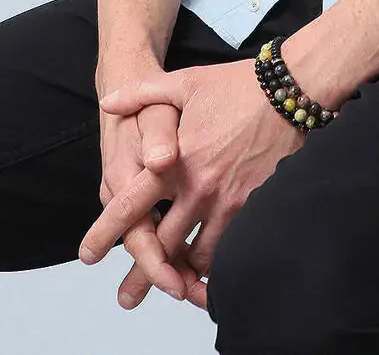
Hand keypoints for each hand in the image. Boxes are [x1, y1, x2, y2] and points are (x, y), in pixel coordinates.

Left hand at [79, 58, 306, 310]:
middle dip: (142, 275)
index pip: (131, 206)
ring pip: (197, 255)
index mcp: (175, 162)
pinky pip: (230, 248)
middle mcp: (198, 189)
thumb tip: (107, 103)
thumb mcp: (184, 83)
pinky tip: (209, 273)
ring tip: (171, 288)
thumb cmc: (236, 85)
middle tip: (127, 296)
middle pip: (161, 245)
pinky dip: (216, 264)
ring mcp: (228, 202)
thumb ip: (141, 93)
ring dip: (182, 273)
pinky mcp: (255, 206)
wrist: (292, 90)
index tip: (87, 254)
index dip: (106, 233)